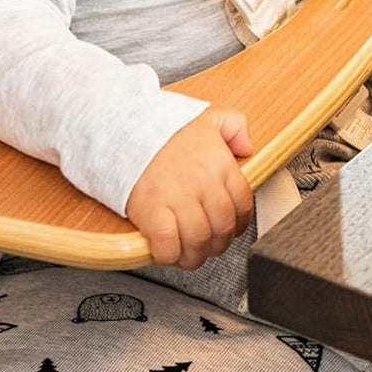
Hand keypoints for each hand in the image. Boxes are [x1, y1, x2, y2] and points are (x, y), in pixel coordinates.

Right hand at [125, 108, 254, 267]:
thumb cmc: (163, 127)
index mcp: (219, 164)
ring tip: (187, 255)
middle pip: (222, 228)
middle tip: (206, 245)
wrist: (124, 128)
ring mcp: (179, 199)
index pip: (242, 205)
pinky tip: (166, 252)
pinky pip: (168, 246)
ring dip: (194, 255)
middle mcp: (203, 183)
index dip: (237, 224)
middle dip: (217, 244)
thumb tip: (246, 147)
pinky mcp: (153, 213)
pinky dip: (169, 255)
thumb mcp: (207, 116)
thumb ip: (235, 126)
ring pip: (199, 242)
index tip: (227, 229)